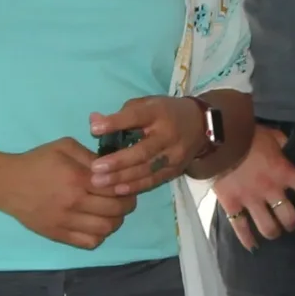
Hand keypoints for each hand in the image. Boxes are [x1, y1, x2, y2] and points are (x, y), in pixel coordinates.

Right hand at [0, 139, 132, 248]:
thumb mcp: (64, 147)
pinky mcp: (58, 235)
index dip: (126, 187)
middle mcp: (73, 202)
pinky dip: (99, 236)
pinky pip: (90, 242)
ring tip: (111, 213)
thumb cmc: (36, 162)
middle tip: (123, 199)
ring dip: (115, 221)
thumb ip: (91, 156)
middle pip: (115, 210)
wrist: (6, 183)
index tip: (126, 185)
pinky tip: (96, 225)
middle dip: (126, 205)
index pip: (115, 188)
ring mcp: (65, 221)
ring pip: (106, 229)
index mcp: (76, 178)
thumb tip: (114, 168)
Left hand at [88, 95, 208, 198]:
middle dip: (118, 161)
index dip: (115, 123)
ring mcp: (174, 155)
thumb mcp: (145, 105)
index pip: (136, 116)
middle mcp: (168, 135)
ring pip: (147, 169)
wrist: (200, 125)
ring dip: (122, 177)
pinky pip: (154, 180)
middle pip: (142, 150)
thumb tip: (94, 123)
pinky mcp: (176, 170)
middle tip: (95, 168)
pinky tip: (118, 189)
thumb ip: (120, 115)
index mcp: (158, 113)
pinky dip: (135, 186)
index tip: (94, 130)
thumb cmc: (164, 113)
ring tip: (100, 182)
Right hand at [213, 127, 294, 250]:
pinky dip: (246, 239)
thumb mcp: (270, 135)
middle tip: (290, 222)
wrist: (217, 141)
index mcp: (283, 172)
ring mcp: (251, 200)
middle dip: (291, 223)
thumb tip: (284, 143)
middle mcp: (271, 190)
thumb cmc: (246, 135)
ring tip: (273, 231)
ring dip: (273, 232)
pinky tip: (251, 246)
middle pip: (289, 217)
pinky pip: (240, 228)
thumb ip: (280, 141)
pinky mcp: (232, 205)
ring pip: (268, 227)